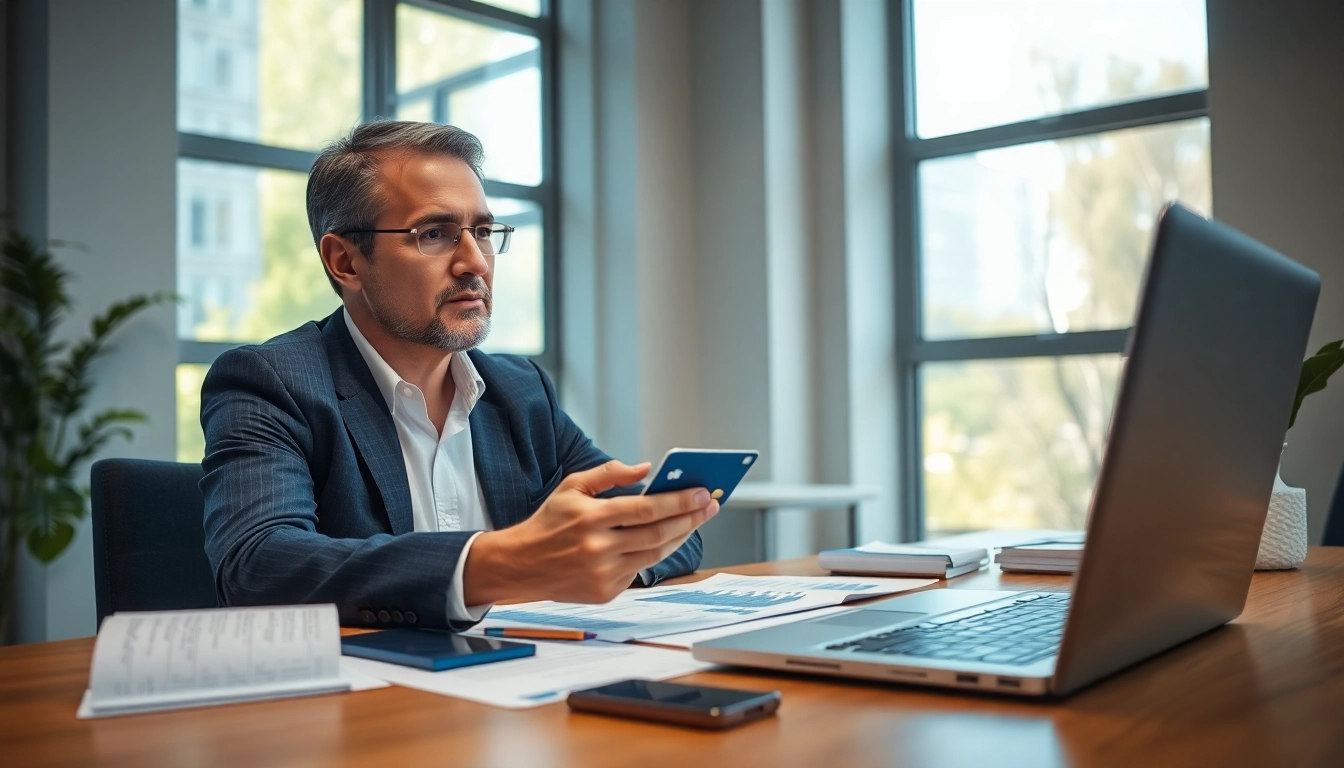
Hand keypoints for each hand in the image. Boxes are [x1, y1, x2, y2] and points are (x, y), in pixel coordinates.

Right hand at [462, 460, 718, 604]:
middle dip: (690, 518)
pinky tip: (668, 539)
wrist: (518, 565)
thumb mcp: (571, 486)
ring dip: (681, 536)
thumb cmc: (548, 522)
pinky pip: (639, 570)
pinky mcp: (605, 593)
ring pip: (655, 554)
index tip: (702, 492)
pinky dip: (655, 553)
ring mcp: (603, 573)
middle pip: (658, 533)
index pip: (647, 509)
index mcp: (590, 517)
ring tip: (696, 520)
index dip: (679, 501)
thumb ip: (609, 474)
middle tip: (710, 505)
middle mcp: (598, 548)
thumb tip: (646, 468)